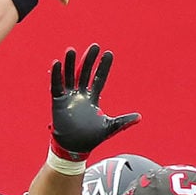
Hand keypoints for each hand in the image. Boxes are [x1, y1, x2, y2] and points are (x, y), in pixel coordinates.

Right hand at [49, 43, 139, 161]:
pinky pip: (56, 86)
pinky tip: (57, 63)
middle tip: (94, 46)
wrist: (75, 148)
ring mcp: (69, 97)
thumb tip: (140, 117)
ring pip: (69, 76)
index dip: (103, 67)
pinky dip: (56, 76)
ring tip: (72, 50)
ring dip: (70, 63)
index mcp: (92, 98)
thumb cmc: (91, 137)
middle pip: (84, 73)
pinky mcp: (58, 102)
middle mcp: (80, 95)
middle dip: (89, 60)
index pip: (99, 78)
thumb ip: (123, 121)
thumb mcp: (110, 127)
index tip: (109, 53)